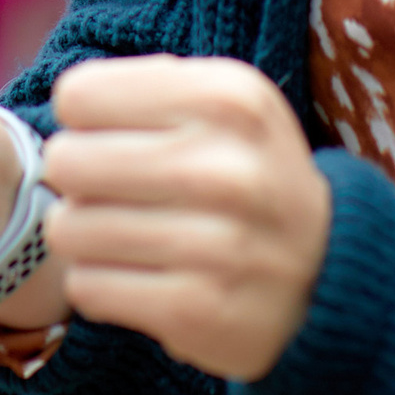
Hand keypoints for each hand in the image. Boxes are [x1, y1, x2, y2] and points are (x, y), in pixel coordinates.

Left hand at [43, 57, 331, 382]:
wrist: (329, 272)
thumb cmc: (251, 175)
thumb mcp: (229, 103)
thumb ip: (150, 84)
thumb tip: (67, 100)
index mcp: (229, 99)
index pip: (79, 95)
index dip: (86, 120)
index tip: (115, 136)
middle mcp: (225, 167)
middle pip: (65, 160)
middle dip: (76, 178)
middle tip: (110, 191)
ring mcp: (214, 244)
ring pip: (69, 228)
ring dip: (84, 235)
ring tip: (124, 235)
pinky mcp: (194, 310)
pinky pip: (86, 286)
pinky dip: (98, 283)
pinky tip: (136, 276)